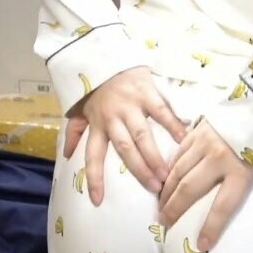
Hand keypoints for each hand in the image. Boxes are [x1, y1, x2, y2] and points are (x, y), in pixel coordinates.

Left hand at [63, 67, 187, 204]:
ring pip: (142, 135)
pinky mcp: (146, 91)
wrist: (104, 51)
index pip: (92, 156)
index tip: (97, 201)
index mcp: (96, 123)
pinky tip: (183, 140)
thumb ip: (75, 131)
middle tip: (154, 189)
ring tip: (167, 175)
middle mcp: (112, 117)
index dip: (94, 179)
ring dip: (155, 156)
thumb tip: (68, 155)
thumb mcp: (78, 107)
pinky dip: (172, 125)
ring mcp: (130, 104)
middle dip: (139, 170)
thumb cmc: (94, 84)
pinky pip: (161, 111)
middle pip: (125, 149)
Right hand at [159, 120, 252, 251]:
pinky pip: (179, 150)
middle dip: (175, 209)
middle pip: (190, 189)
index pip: (222, 207)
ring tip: (161, 205)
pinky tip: (165, 177)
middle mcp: (219, 157)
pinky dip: (171, 166)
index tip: (201, 246)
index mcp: (242, 170)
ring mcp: (206, 141)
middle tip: (165, 223)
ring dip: (168, 189)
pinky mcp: (201, 127)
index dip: (211, 228)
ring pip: (179, 169)